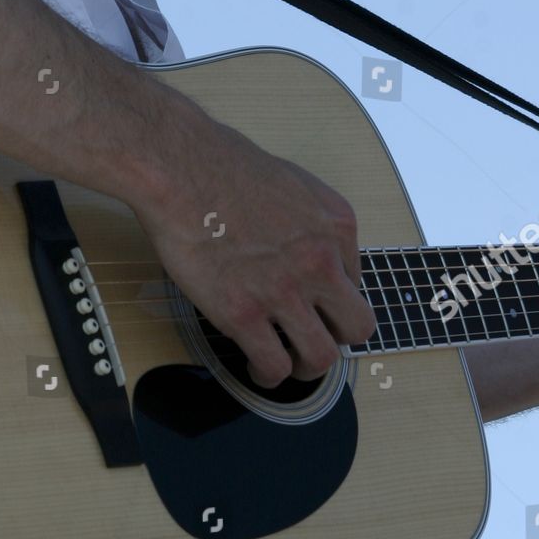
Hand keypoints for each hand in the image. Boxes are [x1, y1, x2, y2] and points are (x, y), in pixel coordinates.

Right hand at [131, 110, 376, 389]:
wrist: (182, 168)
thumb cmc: (225, 164)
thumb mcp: (294, 183)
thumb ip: (312, 221)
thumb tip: (308, 247)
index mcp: (336, 226)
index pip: (356, 283)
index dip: (332, 298)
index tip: (313, 303)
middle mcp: (321, 262)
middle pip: (357, 327)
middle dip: (335, 338)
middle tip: (310, 336)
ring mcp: (284, 290)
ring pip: (321, 358)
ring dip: (305, 367)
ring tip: (285, 360)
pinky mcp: (244, 313)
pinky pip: (273, 365)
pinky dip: (267, 373)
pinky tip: (255, 364)